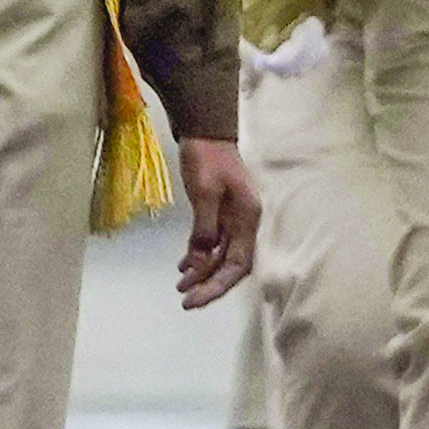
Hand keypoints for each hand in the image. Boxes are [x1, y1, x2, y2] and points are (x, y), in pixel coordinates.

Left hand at [176, 134, 257, 307]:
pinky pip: (211, 242)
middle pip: (231, 264)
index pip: (238, 264)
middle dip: (210, 284)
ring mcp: (233, 218)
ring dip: (202, 272)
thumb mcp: (204, 191)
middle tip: (186, 299)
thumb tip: (202, 258)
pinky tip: (184, 266)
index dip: (218, 284)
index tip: (195, 298)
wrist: (205, 129)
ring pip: (220, 255)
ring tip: (180, 285)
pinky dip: (198, 255)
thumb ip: (205, 226)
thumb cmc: (207, 157)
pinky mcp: (219, 213)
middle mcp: (244, 222)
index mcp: (248, 218)